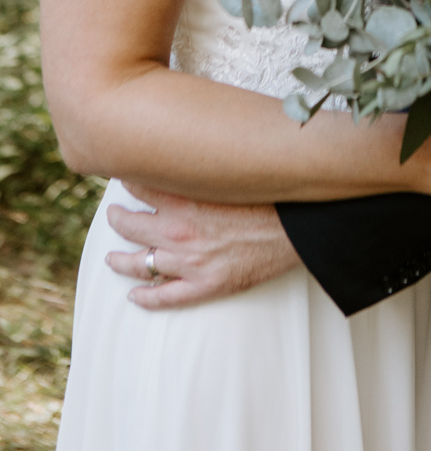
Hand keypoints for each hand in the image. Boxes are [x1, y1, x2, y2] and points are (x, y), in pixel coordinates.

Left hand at [105, 182, 300, 309]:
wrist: (299, 229)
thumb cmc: (270, 196)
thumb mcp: (231, 173)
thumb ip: (204, 167)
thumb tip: (189, 152)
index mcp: (188, 199)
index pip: (142, 187)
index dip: (129, 182)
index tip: (124, 177)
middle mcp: (182, 231)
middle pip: (132, 226)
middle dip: (118, 219)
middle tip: (112, 214)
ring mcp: (191, 262)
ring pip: (140, 264)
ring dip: (121, 260)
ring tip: (111, 257)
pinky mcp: (206, 286)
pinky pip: (165, 297)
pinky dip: (145, 298)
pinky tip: (134, 296)